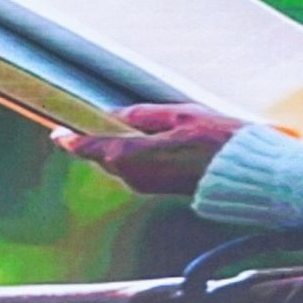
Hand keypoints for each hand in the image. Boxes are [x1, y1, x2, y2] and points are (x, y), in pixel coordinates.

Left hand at [55, 105, 246, 195]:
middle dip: (100, 137)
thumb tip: (118, 114)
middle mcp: (132, 175)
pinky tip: (153, 140)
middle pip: (105, 153)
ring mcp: (144, 184)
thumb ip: (145, 115)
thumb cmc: (218, 141)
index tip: (57, 132)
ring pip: (121, 160)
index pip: (92, 146)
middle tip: (97, 120)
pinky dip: (137, 153)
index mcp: (132, 156)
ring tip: (133, 126)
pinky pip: (136, 167)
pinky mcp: (157, 188)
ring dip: (122, 143)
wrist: (245, 174)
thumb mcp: (181, 116)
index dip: (71, 139)